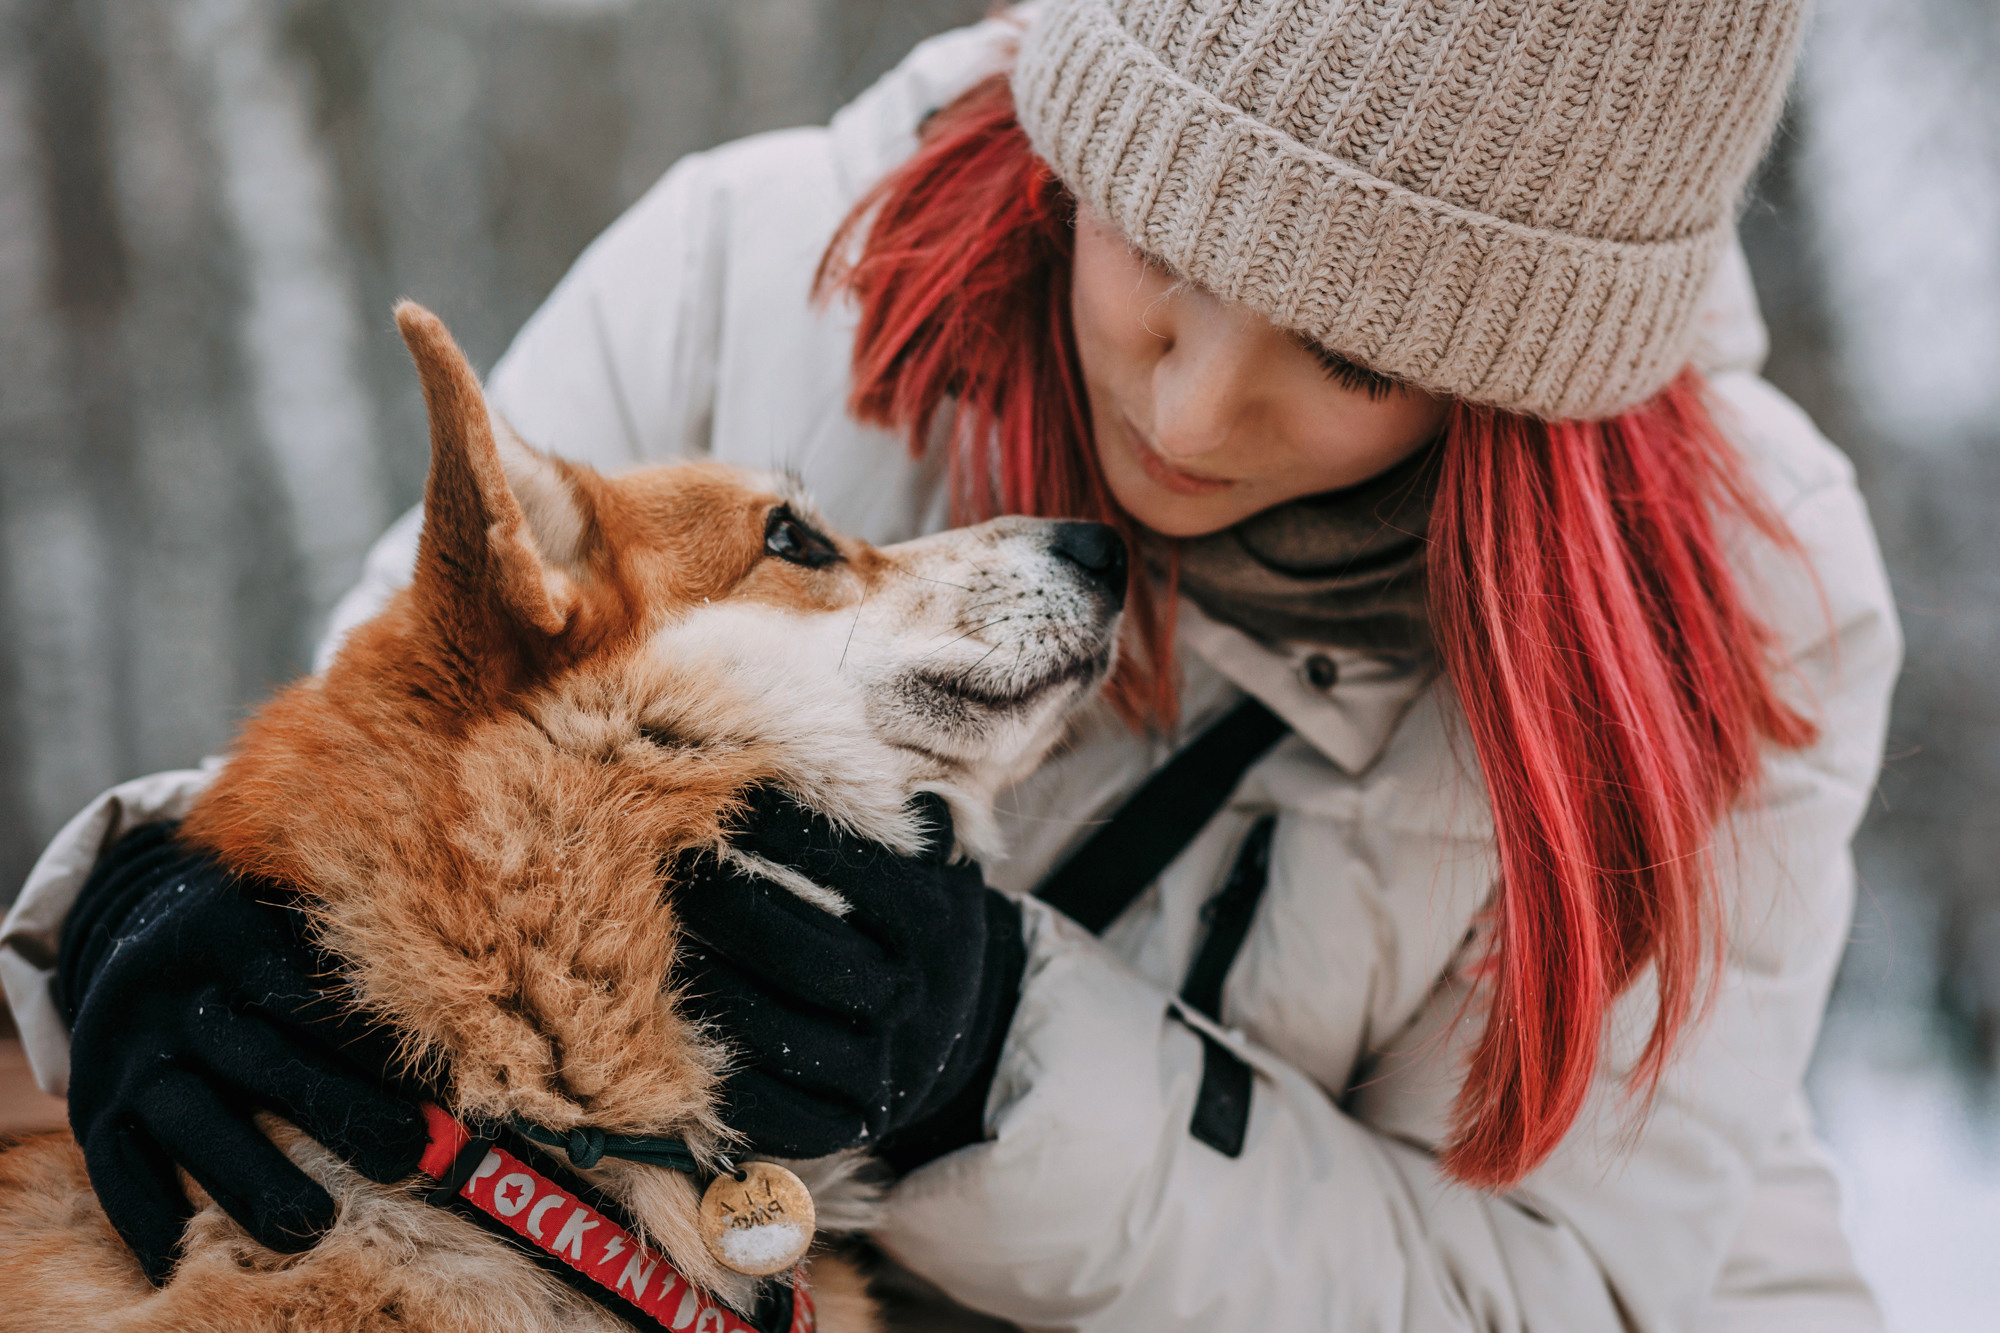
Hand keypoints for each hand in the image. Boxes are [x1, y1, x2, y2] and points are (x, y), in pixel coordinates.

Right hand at [58, 823, 429, 1283]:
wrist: (134, 930)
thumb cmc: (256, 932)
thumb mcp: (291, 909)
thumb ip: (352, 943)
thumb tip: (464, 1002)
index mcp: (230, 931)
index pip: (307, 991)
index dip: (371, 1043)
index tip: (438, 1086)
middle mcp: (176, 994)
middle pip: (263, 1059)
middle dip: (339, 1111)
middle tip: (409, 1153)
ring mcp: (131, 1055)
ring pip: (193, 1121)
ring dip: (252, 1178)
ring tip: (311, 1225)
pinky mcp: (94, 1105)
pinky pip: (116, 1171)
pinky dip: (152, 1221)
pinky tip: (195, 1259)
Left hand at [671, 788, 1025, 1165]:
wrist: (957, 1031)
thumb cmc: (907, 921)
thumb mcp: (922, 858)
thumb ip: (883, 811)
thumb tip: (812, 736)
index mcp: (935, 919)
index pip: (853, 869)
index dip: (781, 831)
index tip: (715, 790)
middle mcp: (917, 996)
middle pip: (808, 954)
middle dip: (725, 910)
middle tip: (660, 867)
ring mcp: (885, 1069)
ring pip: (779, 1033)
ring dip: (705, 990)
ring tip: (642, 947)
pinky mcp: (850, 1125)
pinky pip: (775, 1113)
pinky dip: (715, 1082)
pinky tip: (664, 1038)